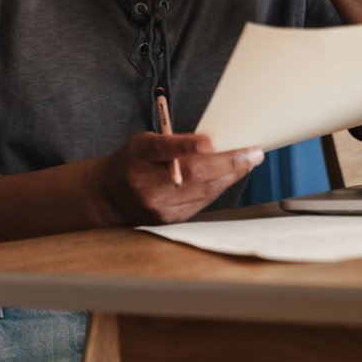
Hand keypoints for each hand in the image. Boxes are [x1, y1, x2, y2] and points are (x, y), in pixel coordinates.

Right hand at [94, 132, 263, 225]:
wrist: (107, 198)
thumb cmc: (131, 162)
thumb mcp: (143, 143)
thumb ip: (172, 142)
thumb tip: (211, 144)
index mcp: (138, 156)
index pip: (163, 149)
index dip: (186, 145)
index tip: (210, 142)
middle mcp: (146, 183)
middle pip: (192, 174)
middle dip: (228, 163)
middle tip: (253, 153)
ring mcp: (158, 206)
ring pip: (202, 191)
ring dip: (230, 176)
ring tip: (249, 161)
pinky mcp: (169, 220)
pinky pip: (201, 203)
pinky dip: (218, 188)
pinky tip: (230, 176)